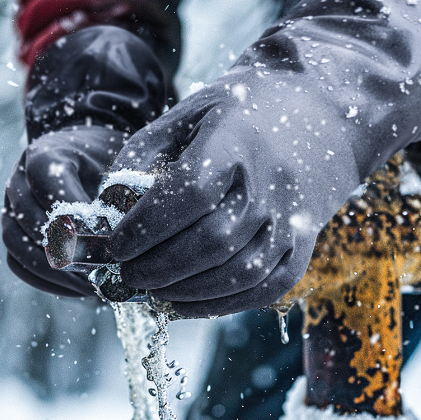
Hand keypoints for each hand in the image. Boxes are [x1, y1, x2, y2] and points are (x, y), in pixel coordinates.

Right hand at [4, 126, 127, 295]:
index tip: (107, 236)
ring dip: (56, 270)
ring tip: (91, 284)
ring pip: (18, 246)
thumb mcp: (116, 160)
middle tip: (103, 267)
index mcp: (42, 156)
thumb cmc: (107, 159)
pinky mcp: (12, 234)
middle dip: (68, 248)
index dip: (74, 213)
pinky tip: (79, 288)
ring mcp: (9, 210)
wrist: (87, 157)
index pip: (47, 184)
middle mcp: (17, 181)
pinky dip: (47, 281)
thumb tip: (125, 230)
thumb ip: (117, 186)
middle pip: (30, 220)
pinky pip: (19, 264)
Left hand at [105, 0, 420, 317]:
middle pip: (212, 241)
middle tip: (125, 274)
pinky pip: (265, 288)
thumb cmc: (234, 116)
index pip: (189, 194)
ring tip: (149, 290)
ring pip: (239, 272)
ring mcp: (293, 217)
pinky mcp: (304, 245)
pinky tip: (184, 303)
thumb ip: (142, 159)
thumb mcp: (184, 116)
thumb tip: (104, 210)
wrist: (316, 114)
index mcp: (235, 142)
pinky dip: (221, 305)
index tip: (116, 244)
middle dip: (159, 266)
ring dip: (186, 291)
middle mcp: (270, 183)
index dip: (147, 227)